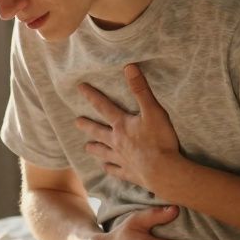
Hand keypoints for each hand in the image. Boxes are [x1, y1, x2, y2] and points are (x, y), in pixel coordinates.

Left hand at [76, 63, 181, 193]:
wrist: (162, 171)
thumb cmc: (159, 140)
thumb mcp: (153, 111)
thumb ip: (141, 90)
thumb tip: (129, 67)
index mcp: (122, 126)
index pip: (104, 107)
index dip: (92, 95)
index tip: (80, 88)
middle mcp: (117, 142)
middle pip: (99, 131)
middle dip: (87, 125)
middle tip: (77, 122)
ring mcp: (121, 159)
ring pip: (103, 152)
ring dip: (95, 148)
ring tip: (86, 147)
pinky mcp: (129, 173)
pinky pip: (116, 170)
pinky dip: (110, 168)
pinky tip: (105, 168)